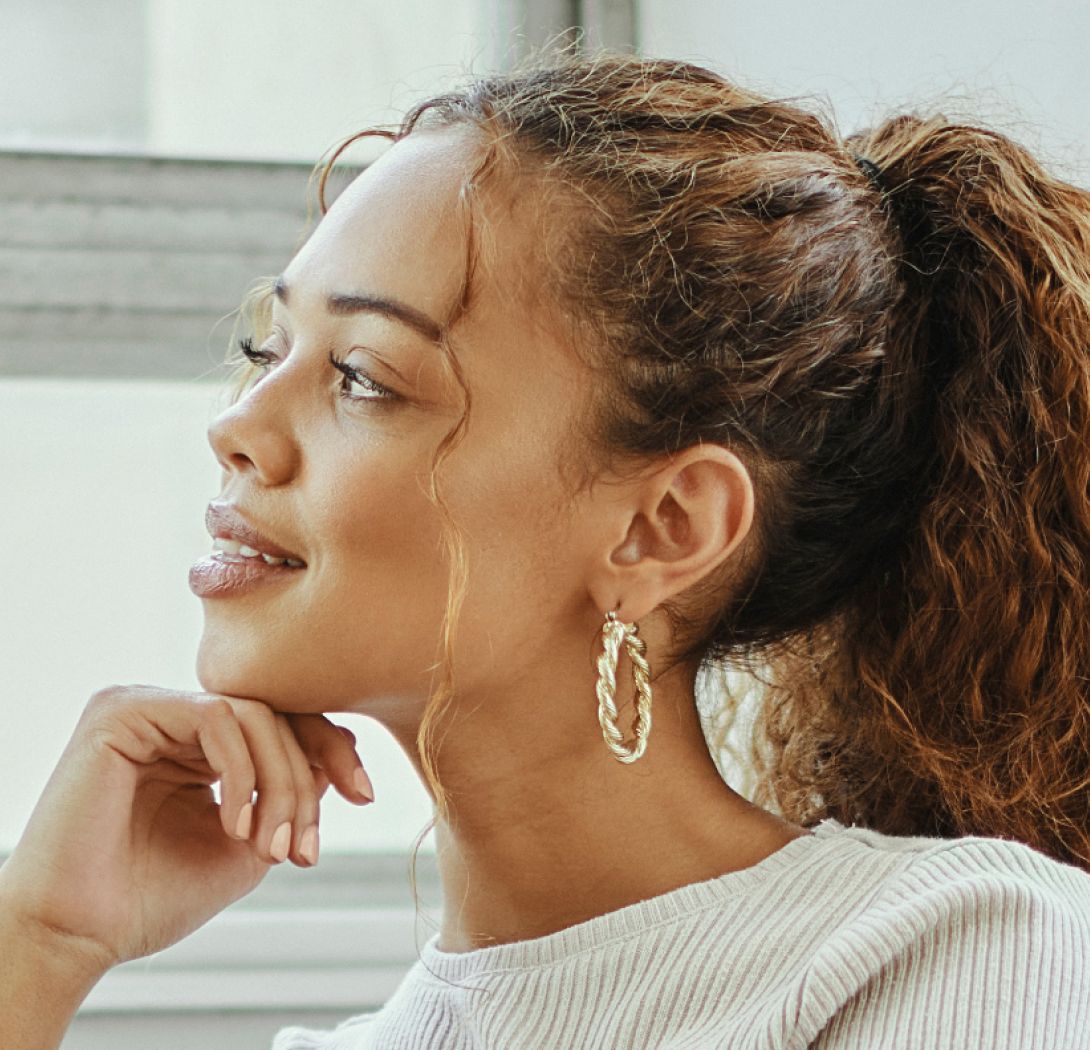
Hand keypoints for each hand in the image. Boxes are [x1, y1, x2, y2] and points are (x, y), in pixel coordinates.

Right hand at [0, 684, 373, 975]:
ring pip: (254, 715)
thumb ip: (293, 795)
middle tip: (305, 848)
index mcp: (201, 743)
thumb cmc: (153, 896)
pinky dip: (242, 771)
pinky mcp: (125, 710)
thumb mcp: (249, 843)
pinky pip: (217, 718)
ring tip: (272, 847)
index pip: (283, 723)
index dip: (330, 751)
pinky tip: (237, 824)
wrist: (80, 934)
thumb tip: (340, 753)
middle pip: (276, 716)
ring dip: (279, 782)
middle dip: (308, 779)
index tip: (363, 795)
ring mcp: (150, 707)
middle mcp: (176, 716)